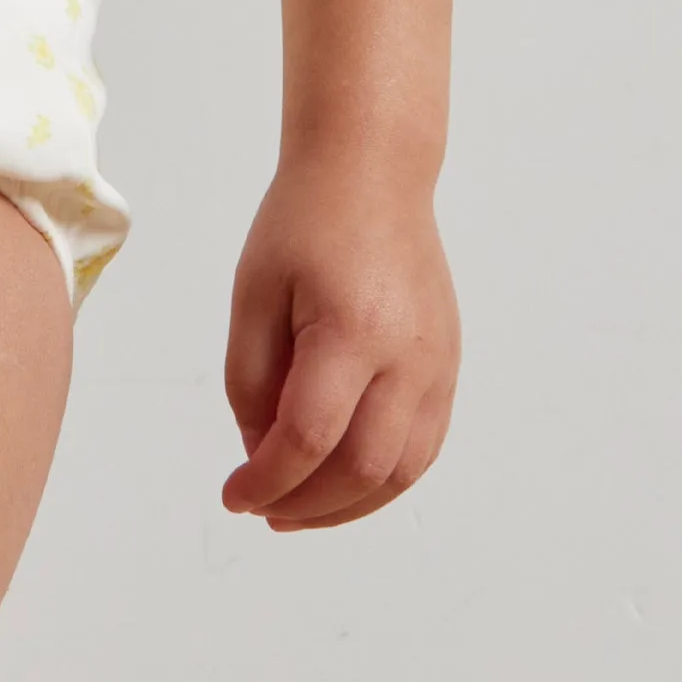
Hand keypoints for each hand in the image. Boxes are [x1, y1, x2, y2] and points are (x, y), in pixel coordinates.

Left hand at [220, 150, 459, 530]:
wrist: (373, 173)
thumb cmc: (305, 221)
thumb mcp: (254, 292)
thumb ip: (252, 381)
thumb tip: (262, 454)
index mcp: (352, 329)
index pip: (311, 438)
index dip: (267, 480)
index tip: (234, 494)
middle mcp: (408, 355)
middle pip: (362, 468)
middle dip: (306, 504)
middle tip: (262, 508)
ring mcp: (438, 364)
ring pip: (402, 472)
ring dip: (348, 506)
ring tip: (298, 509)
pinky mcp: (447, 365)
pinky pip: (423, 447)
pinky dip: (382, 480)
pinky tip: (342, 482)